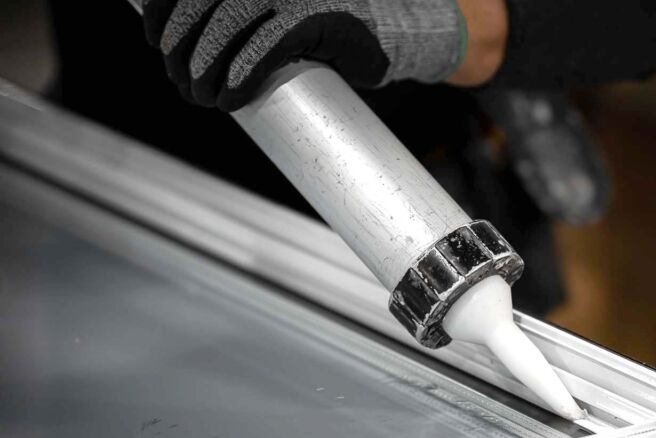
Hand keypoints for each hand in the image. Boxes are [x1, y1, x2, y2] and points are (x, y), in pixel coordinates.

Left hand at [142, 0, 468, 110]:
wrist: (385, 36)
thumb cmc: (320, 30)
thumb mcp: (270, 14)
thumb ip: (234, 15)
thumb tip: (178, 42)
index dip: (162, 9)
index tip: (157, 43)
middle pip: (201, 1)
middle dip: (182, 48)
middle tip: (183, 84)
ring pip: (227, 22)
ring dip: (206, 66)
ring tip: (203, 98)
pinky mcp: (317, 15)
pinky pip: (267, 45)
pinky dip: (242, 74)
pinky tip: (231, 98)